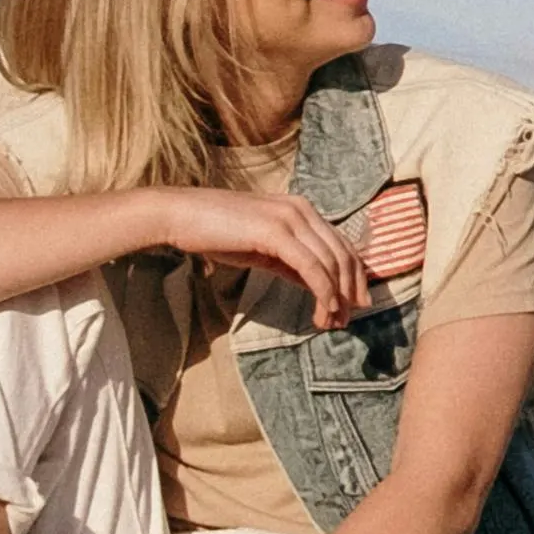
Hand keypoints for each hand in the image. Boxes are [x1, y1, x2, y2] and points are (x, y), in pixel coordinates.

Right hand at [158, 185, 367, 325]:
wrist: (180, 216)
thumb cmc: (217, 232)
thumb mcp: (264, 249)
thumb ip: (293, 262)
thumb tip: (318, 286)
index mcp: (302, 210)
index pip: (341, 244)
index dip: (354, 277)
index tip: (354, 305)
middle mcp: (303, 210)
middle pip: (343, 254)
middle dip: (350, 291)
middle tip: (348, 320)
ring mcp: (291, 218)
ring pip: (331, 263)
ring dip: (336, 298)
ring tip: (331, 323)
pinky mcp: (276, 232)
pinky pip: (311, 267)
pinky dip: (323, 292)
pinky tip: (322, 312)